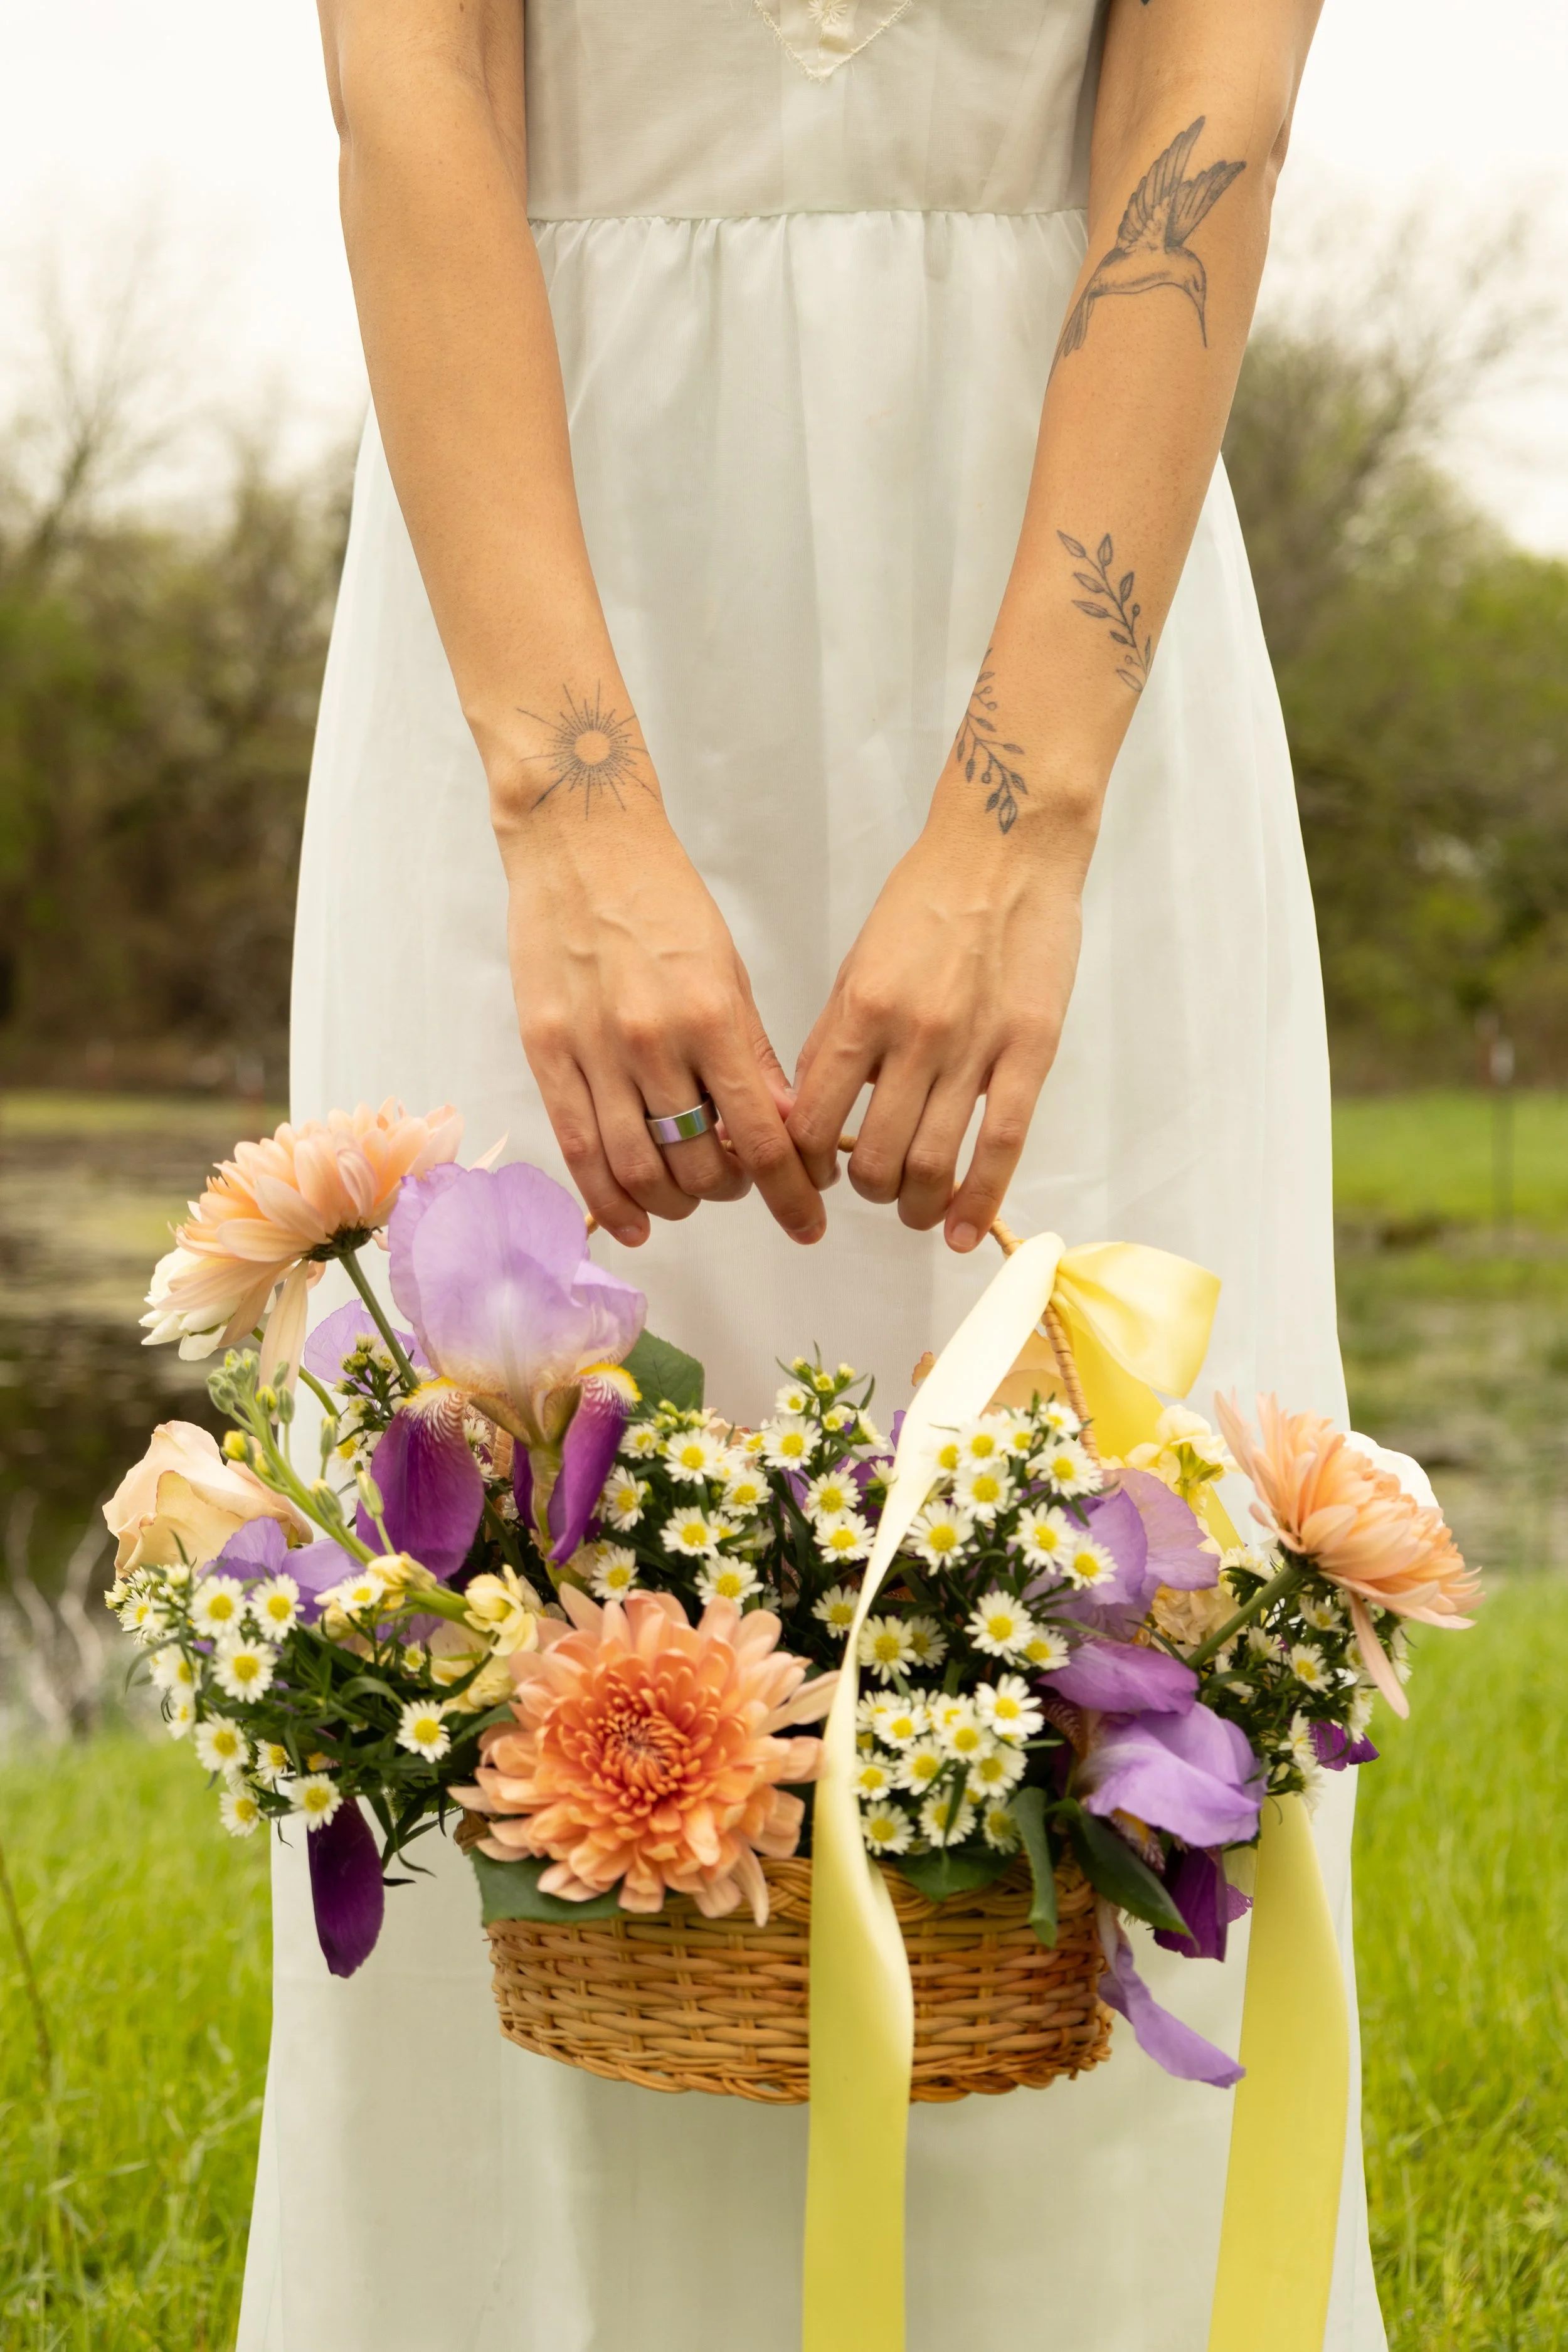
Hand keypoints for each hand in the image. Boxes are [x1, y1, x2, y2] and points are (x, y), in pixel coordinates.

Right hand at [495, 796, 825, 1249]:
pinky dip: (610, 1199)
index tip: (807, 1222)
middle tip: (738, 1182)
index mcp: (712, 1016)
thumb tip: (785, 1127)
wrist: (581, 845)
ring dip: (675, 1201)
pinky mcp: (547, 1054)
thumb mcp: (728, 971)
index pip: (762, 1136)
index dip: (788, 1192)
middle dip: (731, 1190)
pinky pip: (579, 1149)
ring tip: (690, 1195)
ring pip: (640, 1168)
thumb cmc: (662, 900)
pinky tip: (635, 1222)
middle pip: (700, 1162)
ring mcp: (595, 1051)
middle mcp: (654, 1041)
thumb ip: (752, 1055)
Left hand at [787, 814, 1092, 1248]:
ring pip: (935, 1164)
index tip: (812, 1177)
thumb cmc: (927, 901)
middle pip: (877, 1158)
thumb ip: (837, 1038)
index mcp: (859, 1010)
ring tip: (916, 1209)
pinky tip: (963, 1230)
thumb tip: (814, 1110)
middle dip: (868, 1192)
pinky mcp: (1030, 1051)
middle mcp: (912, 1035)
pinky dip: (980, 1200)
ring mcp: (974, 1046)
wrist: (1004, 851)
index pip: (814, 1121)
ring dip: (917, 1206)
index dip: (805, 1167)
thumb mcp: (858, 963)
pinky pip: (1002, 1145)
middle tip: (873, 1190)